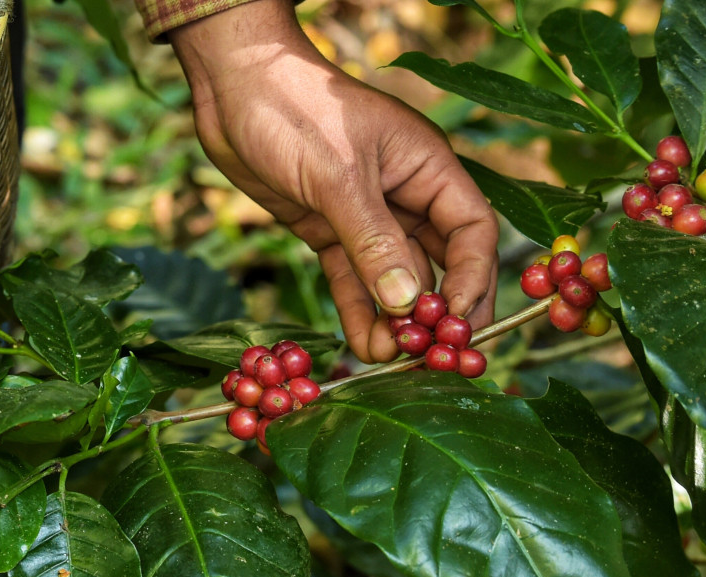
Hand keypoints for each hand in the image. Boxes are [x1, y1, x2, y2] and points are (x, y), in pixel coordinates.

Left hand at [168, 0, 498, 362]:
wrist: (232, 88)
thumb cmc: (295, 110)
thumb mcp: (338, 175)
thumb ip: (374, 241)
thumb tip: (410, 303)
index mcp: (427, 167)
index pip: (472, 231)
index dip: (473, 279)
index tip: (457, 324)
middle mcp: (405, 194)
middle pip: (440, 261)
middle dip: (438, 310)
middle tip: (434, 357)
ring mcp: (366, 215)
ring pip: (393, 278)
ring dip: (394, 320)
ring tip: (390, 360)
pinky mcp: (327, 229)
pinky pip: (353, 278)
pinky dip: (359, 311)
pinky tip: (363, 346)